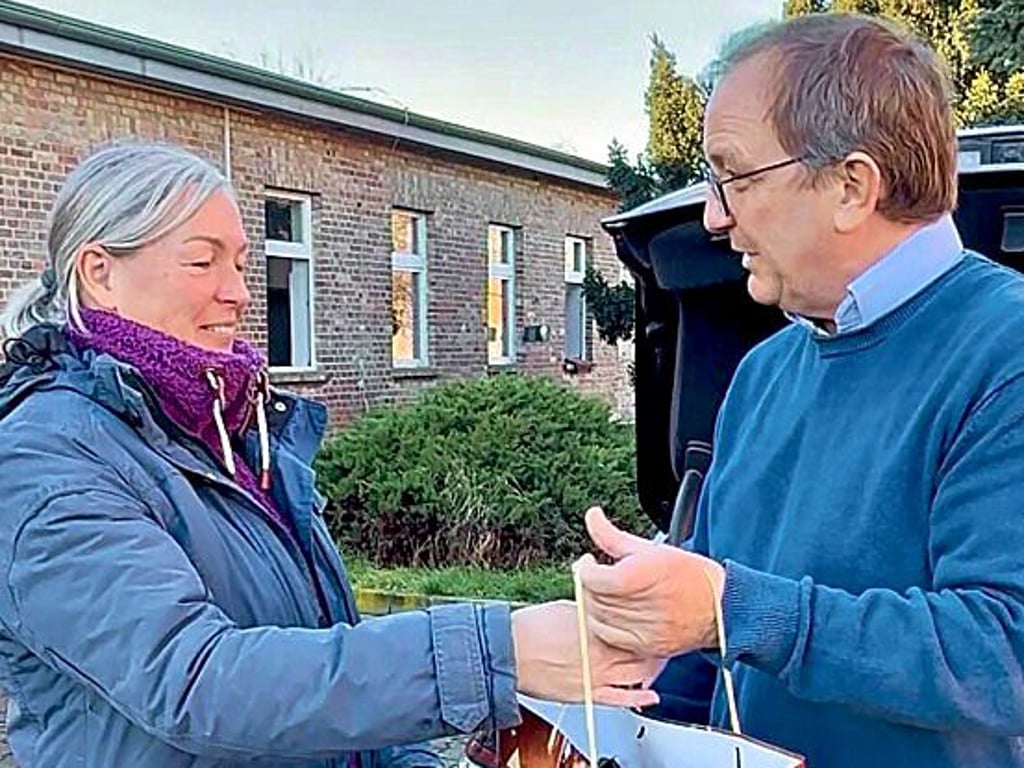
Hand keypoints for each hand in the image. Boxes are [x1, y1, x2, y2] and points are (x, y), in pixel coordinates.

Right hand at [511, 600, 662, 707]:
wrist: (510, 653)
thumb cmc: (531, 629)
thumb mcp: (567, 607)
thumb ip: (592, 608)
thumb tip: (603, 603)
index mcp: (597, 626)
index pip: (635, 624)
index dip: (647, 621)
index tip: (654, 617)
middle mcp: (601, 651)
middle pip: (642, 649)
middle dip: (654, 645)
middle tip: (660, 640)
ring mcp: (597, 675)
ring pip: (638, 674)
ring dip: (650, 668)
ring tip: (655, 662)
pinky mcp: (589, 694)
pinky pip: (621, 699)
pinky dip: (639, 697)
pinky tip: (650, 695)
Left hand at [574, 507, 724, 657]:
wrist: (721, 608)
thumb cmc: (688, 574)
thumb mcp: (650, 548)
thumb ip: (612, 536)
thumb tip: (591, 515)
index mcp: (641, 575)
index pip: (593, 578)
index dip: (584, 568)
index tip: (588, 562)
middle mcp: (643, 605)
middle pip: (593, 599)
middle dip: (589, 586)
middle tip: (595, 576)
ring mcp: (645, 629)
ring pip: (598, 619)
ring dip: (595, 606)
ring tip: (605, 594)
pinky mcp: (647, 647)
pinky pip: (611, 638)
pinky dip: (605, 626)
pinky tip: (613, 614)